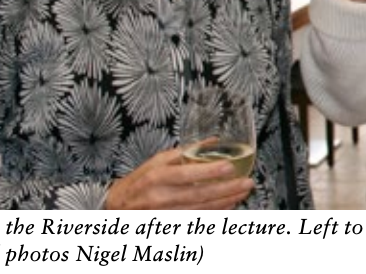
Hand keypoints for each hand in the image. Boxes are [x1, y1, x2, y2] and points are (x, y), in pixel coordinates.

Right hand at [105, 147, 252, 209]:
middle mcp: (160, 197)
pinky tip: (230, 205)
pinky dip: (216, 213)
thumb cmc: (140, 181)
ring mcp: (165, 214)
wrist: (118, 207)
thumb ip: (185, 152)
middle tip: (247, 182)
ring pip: (201, 210)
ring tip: (243, 192)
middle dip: (226, 189)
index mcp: (156, 177)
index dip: (209, 172)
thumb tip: (214, 141)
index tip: (230, 167)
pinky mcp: (170, 224)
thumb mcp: (156, 161)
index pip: (186, 174)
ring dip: (225, 201)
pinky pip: (197, 220)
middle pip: (198, 195)